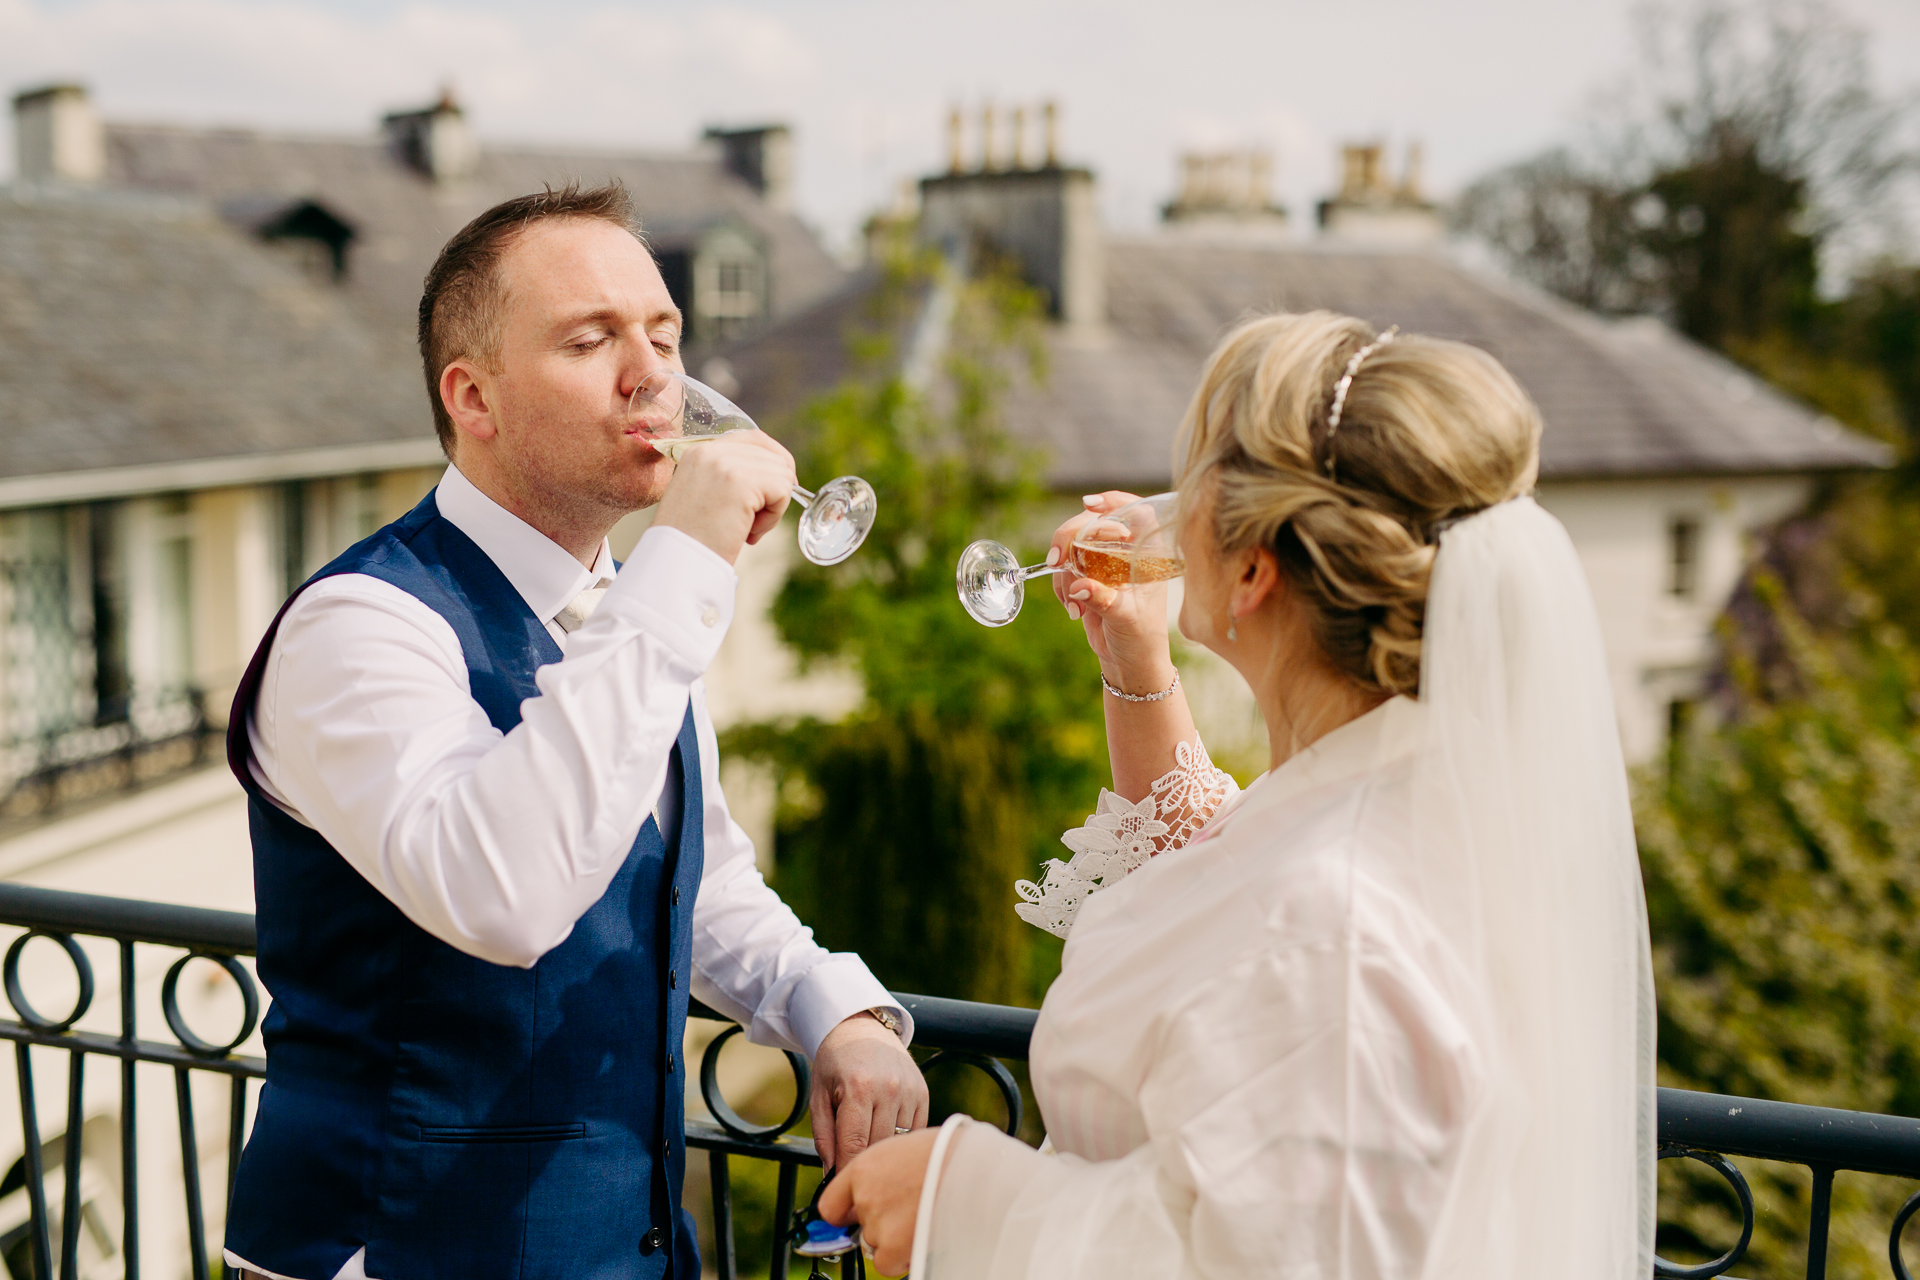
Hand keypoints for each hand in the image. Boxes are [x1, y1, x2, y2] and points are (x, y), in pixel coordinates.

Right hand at [651, 431, 795, 563]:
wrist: (676, 563)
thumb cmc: (692, 541)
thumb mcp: (705, 495)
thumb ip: (730, 477)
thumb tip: (777, 472)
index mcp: (700, 450)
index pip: (755, 439)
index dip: (774, 464)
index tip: (774, 493)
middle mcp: (711, 450)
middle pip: (775, 456)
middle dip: (775, 492)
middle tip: (752, 522)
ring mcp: (725, 463)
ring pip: (783, 474)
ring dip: (772, 509)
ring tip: (746, 529)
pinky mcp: (741, 481)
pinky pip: (783, 491)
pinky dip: (773, 517)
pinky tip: (748, 533)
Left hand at [809, 1013, 928, 1172]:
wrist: (861, 1028)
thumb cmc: (834, 1065)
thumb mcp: (819, 1097)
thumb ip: (824, 1138)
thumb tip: (833, 1178)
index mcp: (859, 1088)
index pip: (855, 1146)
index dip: (847, 1174)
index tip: (842, 1193)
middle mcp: (889, 1088)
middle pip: (878, 1148)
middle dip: (865, 1168)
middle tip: (855, 1185)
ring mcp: (909, 1090)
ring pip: (898, 1143)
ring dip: (884, 1156)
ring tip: (872, 1162)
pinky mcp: (922, 1093)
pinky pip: (914, 1132)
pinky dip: (901, 1143)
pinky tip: (888, 1142)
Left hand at [817, 1128, 941, 1276]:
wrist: (974, 1166)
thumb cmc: (949, 1153)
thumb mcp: (904, 1148)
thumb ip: (882, 1173)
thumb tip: (878, 1191)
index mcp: (863, 1166)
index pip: (831, 1204)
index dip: (845, 1214)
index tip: (854, 1218)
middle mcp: (864, 1194)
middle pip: (860, 1225)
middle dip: (882, 1223)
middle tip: (910, 1210)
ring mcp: (876, 1220)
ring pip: (875, 1243)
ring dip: (896, 1237)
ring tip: (923, 1214)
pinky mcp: (891, 1244)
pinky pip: (886, 1263)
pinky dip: (902, 1257)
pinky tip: (922, 1234)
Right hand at [1050, 492, 1175, 689]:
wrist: (1129, 660)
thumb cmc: (1141, 638)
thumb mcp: (1126, 618)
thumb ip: (1104, 600)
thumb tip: (1080, 586)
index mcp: (1147, 553)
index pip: (1135, 512)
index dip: (1113, 501)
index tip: (1089, 505)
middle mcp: (1126, 552)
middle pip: (1093, 523)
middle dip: (1069, 539)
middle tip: (1056, 561)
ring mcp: (1105, 562)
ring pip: (1073, 546)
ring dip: (1064, 573)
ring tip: (1075, 605)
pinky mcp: (1087, 576)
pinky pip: (1065, 568)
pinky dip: (1062, 586)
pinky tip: (1074, 609)